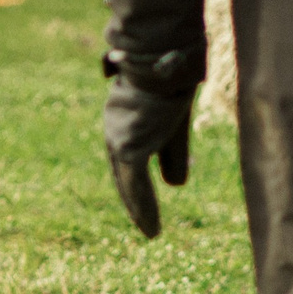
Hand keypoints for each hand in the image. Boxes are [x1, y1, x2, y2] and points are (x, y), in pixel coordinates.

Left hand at [102, 50, 199, 238]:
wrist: (163, 60)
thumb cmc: (171, 77)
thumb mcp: (175, 117)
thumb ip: (172, 152)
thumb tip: (175, 186)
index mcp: (127, 113)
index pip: (131, 153)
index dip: (139, 175)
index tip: (148, 195)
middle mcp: (117, 127)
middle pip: (125, 171)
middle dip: (135, 198)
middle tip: (146, 222)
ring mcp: (119, 137)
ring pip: (129, 182)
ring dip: (140, 209)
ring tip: (151, 233)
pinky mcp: (126, 149)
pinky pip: (135, 186)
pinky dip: (143, 208)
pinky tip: (152, 229)